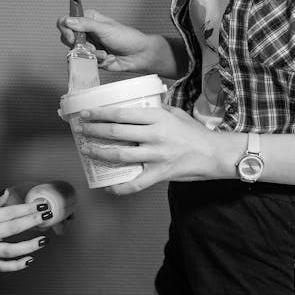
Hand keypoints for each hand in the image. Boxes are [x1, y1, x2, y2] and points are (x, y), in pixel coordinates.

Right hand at [0, 191, 47, 271]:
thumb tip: (6, 193)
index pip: (8, 212)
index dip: (26, 208)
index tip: (40, 205)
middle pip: (13, 229)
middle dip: (33, 222)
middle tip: (48, 216)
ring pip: (10, 251)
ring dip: (29, 246)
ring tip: (44, 240)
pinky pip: (2, 267)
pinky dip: (17, 265)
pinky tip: (30, 259)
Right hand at [56, 7, 159, 75]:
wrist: (139, 55)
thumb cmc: (126, 37)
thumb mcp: (104, 28)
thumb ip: (85, 24)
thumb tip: (67, 20)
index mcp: (88, 19)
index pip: (65, 21)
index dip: (66, 30)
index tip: (73, 38)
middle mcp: (86, 31)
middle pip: (67, 39)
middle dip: (81, 46)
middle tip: (92, 47)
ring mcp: (89, 45)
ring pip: (76, 52)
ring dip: (92, 55)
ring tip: (105, 53)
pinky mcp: (92, 57)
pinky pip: (85, 62)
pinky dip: (97, 61)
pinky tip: (108, 58)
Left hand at [73, 102, 220, 193]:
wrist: (214, 154)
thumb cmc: (194, 132)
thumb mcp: (175, 113)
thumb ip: (155, 109)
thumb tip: (134, 107)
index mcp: (157, 117)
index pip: (122, 114)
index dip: (100, 114)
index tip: (86, 114)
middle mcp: (154, 135)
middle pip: (116, 132)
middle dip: (93, 131)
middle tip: (80, 130)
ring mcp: (156, 156)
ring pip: (120, 155)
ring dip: (99, 152)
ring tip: (86, 150)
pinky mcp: (160, 174)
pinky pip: (136, 184)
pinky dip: (120, 187)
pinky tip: (108, 187)